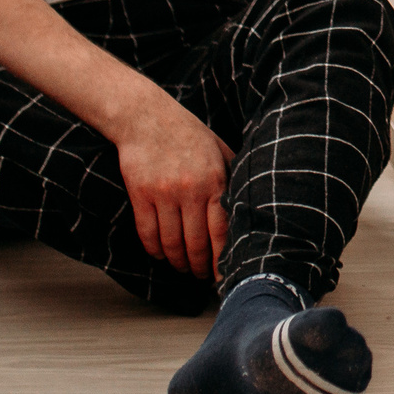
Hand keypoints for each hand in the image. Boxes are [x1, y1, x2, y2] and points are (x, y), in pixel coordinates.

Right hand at [113, 93, 234, 279]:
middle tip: (201, 276)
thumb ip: (234, 176)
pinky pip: (147, 233)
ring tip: (182, 267)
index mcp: (215, 180)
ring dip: (177, 262)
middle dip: (199, 267)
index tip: (223, 276)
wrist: (146, 117)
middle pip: (195, 244)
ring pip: (171, 243)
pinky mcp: (140, 194)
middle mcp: (190, 189)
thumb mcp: (219, 150)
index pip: (222, 232)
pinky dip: (154, 250)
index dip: (222, 260)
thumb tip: (252, 203)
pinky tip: (161, 255)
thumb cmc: (188, 134)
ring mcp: (163, 193)